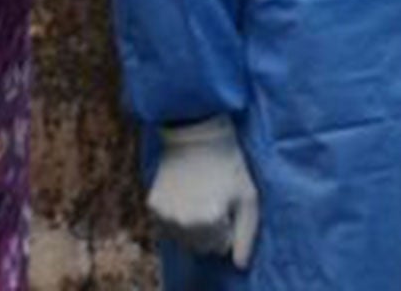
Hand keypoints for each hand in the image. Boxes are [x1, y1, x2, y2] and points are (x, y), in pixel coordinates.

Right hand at [147, 116, 260, 266]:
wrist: (197, 133)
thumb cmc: (229, 164)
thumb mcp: (248, 197)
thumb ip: (246, 236)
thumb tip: (239, 266)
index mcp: (208, 221)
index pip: (220, 247)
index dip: (228, 227)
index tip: (229, 204)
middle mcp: (183, 222)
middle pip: (200, 246)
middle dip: (211, 230)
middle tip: (216, 199)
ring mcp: (165, 215)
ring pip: (182, 238)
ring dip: (193, 225)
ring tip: (201, 195)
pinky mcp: (152, 205)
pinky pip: (167, 225)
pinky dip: (177, 216)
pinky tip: (186, 193)